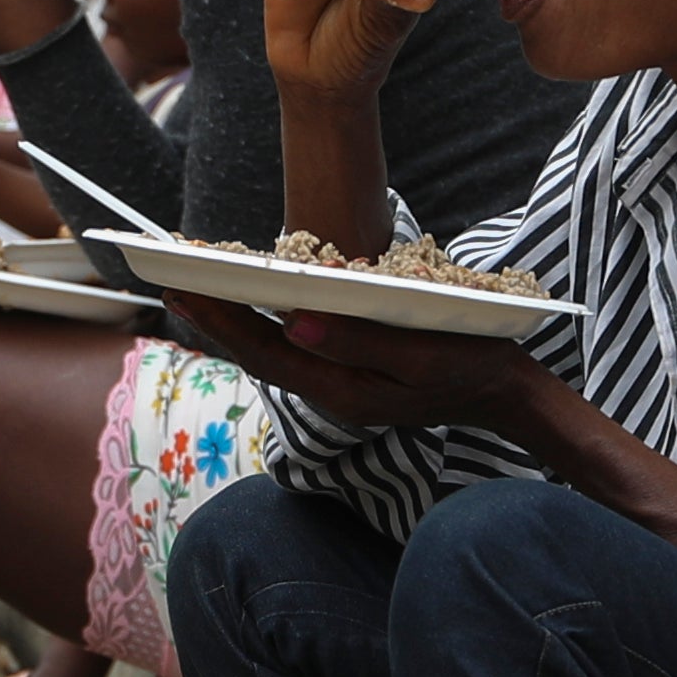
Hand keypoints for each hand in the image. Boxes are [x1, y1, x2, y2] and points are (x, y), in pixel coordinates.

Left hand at [149, 287, 547, 435]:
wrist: (506, 395)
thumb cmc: (473, 366)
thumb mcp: (423, 354)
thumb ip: (360, 343)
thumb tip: (294, 322)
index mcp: (345, 391)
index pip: (266, 353)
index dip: (221, 321)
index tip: (185, 287)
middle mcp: (333, 393)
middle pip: (258, 354)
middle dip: (214, 319)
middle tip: (170, 281)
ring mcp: (341, 386)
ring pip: (273, 353)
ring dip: (235, 321)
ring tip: (197, 288)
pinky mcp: (350, 373)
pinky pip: (296, 348)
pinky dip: (266, 323)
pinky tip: (251, 303)